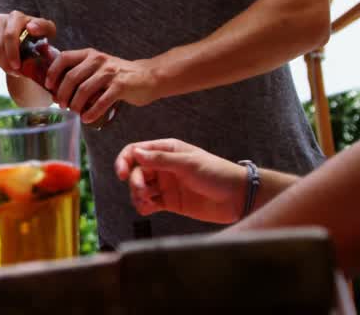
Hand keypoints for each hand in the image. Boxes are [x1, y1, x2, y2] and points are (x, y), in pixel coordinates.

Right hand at [0, 11, 55, 74]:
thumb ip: (43, 27)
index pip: (9, 35)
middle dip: (7, 63)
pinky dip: (1, 63)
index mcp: (15, 16)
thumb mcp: (48, 29)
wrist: (30, 36)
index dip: (12, 52)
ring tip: (16, 72)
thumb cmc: (40, 33)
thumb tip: (30, 28)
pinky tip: (11, 67)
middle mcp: (0, 20)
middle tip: (17, 73)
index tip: (18, 66)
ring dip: (4, 65)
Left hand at [45, 48, 157, 123]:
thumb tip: (57, 92)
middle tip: (61, 105)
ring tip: (74, 113)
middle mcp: (98, 60)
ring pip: (84, 90)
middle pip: (71, 77)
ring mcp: (110, 72)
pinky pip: (101, 101)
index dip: (53, 72)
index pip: (64, 58)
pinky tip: (87, 118)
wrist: (149, 76)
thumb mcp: (98, 67)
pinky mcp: (121, 85)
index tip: (48, 86)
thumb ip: (81, 74)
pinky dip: (92, 112)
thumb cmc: (119, 75)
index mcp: (89, 54)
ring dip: (75, 105)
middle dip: (62, 94)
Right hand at [114, 139, 247, 223]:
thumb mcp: (188, 163)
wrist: (238, 197)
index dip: (124, 160)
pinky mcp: (170, 202)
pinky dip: (144, 206)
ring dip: (137, 195)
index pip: (136, 151)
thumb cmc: (217, 173)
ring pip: (140, 188)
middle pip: (136, 171)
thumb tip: (136, 154)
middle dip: (134, 181)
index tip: (121, 173)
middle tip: (143, 191)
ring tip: (146, 202)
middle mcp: (164, 167)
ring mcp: (166, 185)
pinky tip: (147, 209)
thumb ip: (161, 160)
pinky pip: (149, 203)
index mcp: (167, 150)